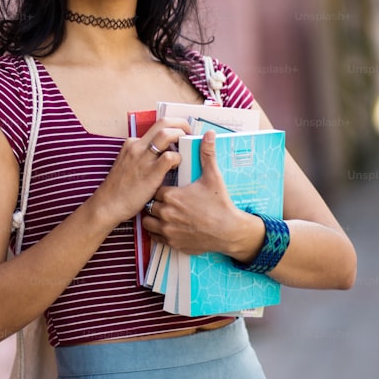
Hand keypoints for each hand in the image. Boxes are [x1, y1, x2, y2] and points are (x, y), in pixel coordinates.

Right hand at [91, 118, 190, 224]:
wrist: (108, 204)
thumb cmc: (120, 188)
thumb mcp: (128, 164)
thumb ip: (143, 156)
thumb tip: (164, 154)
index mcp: (133, 143)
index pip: (157, 126)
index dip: (172, 127)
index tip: (181, 133)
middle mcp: (137, 145)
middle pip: (163, 122)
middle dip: (181, 124)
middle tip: (189, 133)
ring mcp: (143, 158)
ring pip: (167, 134)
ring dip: (181, 137)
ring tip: (187, 147)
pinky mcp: (151, 172)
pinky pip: (170, 157)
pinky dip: (178, 158)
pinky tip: (176, 167)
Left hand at [142, 130, 261, 256]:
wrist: (230, 232)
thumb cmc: (220, 204)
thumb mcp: (213, 177)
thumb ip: (207, 155)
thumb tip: (209, 134)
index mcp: (172, 196)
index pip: (155, 188)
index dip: (160, 188)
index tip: (168, 188)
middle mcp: (166, 213)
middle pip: (149, 204)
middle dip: (155, 202)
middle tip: (166, 201)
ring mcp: (168, 230)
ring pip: (148, 221)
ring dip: (153, 217)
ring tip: (163, 213)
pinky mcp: (172, 243)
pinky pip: (155, 237)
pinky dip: (157, 232)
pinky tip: (167, 226)